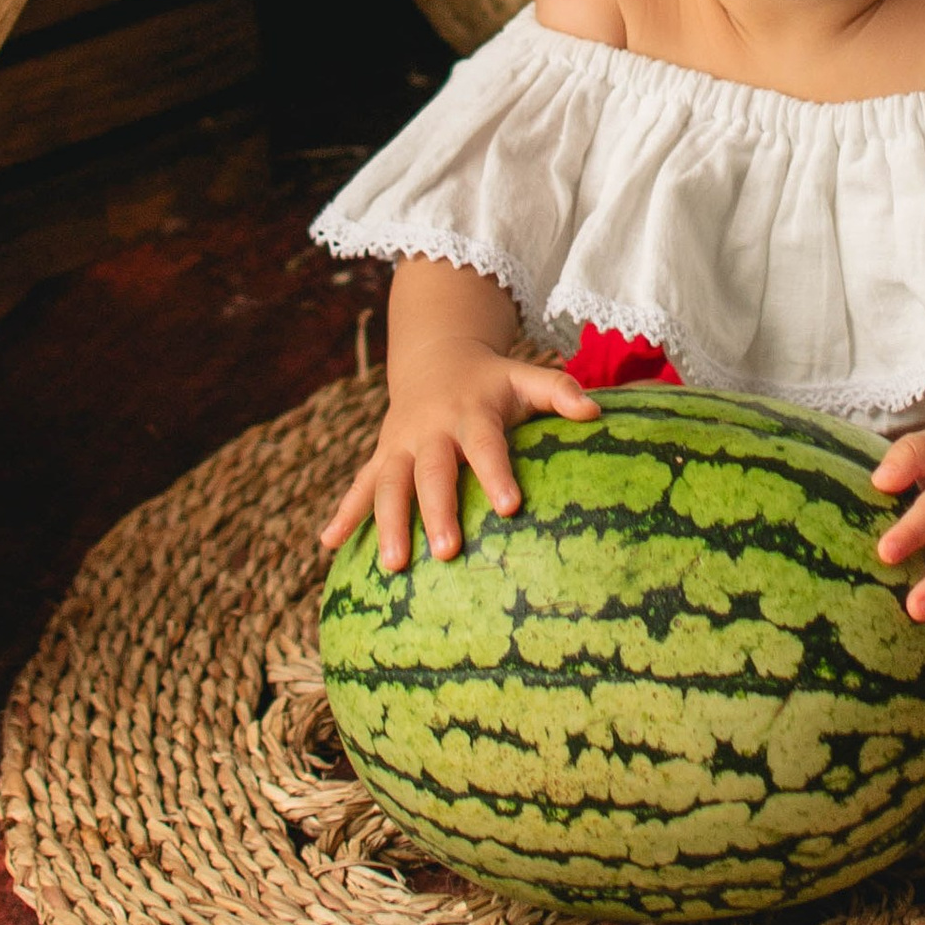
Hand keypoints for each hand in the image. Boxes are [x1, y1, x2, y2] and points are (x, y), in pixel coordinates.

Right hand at [319, 336, 596, 572]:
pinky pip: (358, 486)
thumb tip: (596, 410)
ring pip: (389, 485)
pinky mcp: (381, 457)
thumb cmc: (493, 382)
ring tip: (394, 565)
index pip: (485, 446)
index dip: (496, 474)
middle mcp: (431, 431)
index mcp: (470, 413)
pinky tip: (328, 546)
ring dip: (388, 523)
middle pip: (432, 472)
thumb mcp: (525, 376)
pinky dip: (343, 515)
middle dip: (437, 511)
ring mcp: (400, 445)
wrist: (437, 359)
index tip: (510, 506)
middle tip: (448, 552)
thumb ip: (560, 390)